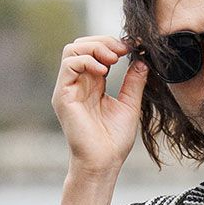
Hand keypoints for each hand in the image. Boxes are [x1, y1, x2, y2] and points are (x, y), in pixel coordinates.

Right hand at [53, 33, 147, 176]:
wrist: (103, 163)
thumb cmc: (114, 141)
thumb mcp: (129, 105)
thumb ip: (133, 82)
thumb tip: (141, 60)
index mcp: (92, 85)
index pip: (96, 52)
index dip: (112, 44)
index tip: (132, 46)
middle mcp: (78, 84)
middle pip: (82, 45)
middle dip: (103, 41)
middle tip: (123, 49)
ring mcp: (68, 88)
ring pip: (72, 50)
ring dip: (94, 47)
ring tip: (113, 58)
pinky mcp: (62, 95)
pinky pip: (69, 64)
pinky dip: (86, 60)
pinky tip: (103, 70)